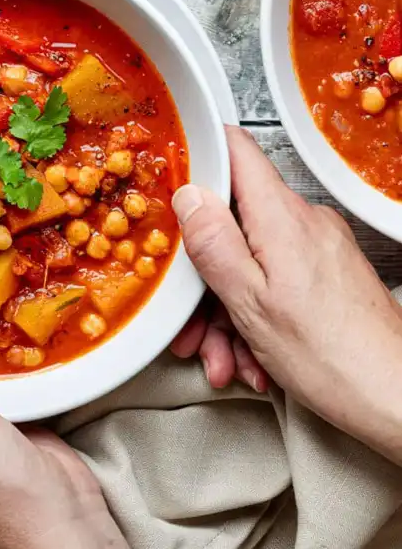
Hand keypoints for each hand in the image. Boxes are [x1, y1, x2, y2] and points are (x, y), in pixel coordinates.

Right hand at [170, 126, 401, 465]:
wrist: (396, 398)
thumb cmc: (332, 357)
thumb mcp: (249, 301)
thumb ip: (213, 242)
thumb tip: (188, 195)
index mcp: (280, 217)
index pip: (236, 150)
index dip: (199, 154)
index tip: (170, 177)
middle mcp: (303, 222)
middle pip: (233, 223)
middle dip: (204, 276)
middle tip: (193, 324)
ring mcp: (317, 247)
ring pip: (250, 261)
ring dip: (227, 312)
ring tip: (226, 359)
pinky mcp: (326, 273)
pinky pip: (274, 280)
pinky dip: (256, 317)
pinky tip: (253, 358)